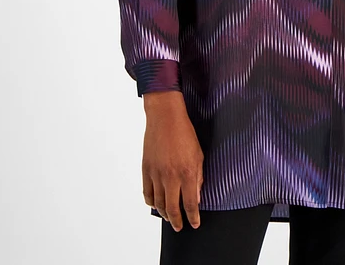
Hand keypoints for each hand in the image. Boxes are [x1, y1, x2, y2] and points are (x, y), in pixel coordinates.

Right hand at [141, 90, 204, 230]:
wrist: (165, 117)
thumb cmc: (184, 133)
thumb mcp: (198, 154)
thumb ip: (198, 178)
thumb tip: (196, 197)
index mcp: (187, 172)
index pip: (190, 204)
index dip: (193, 217)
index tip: (195, 223)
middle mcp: (170, 176)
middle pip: (172, 209)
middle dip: (177, 221)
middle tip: (180, 226)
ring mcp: (156, 174)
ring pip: (158, 203)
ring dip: (164, 214)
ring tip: (170, 217)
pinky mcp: (146, 170)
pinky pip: (147, 193)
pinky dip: (151, 202)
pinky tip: (156, 204)